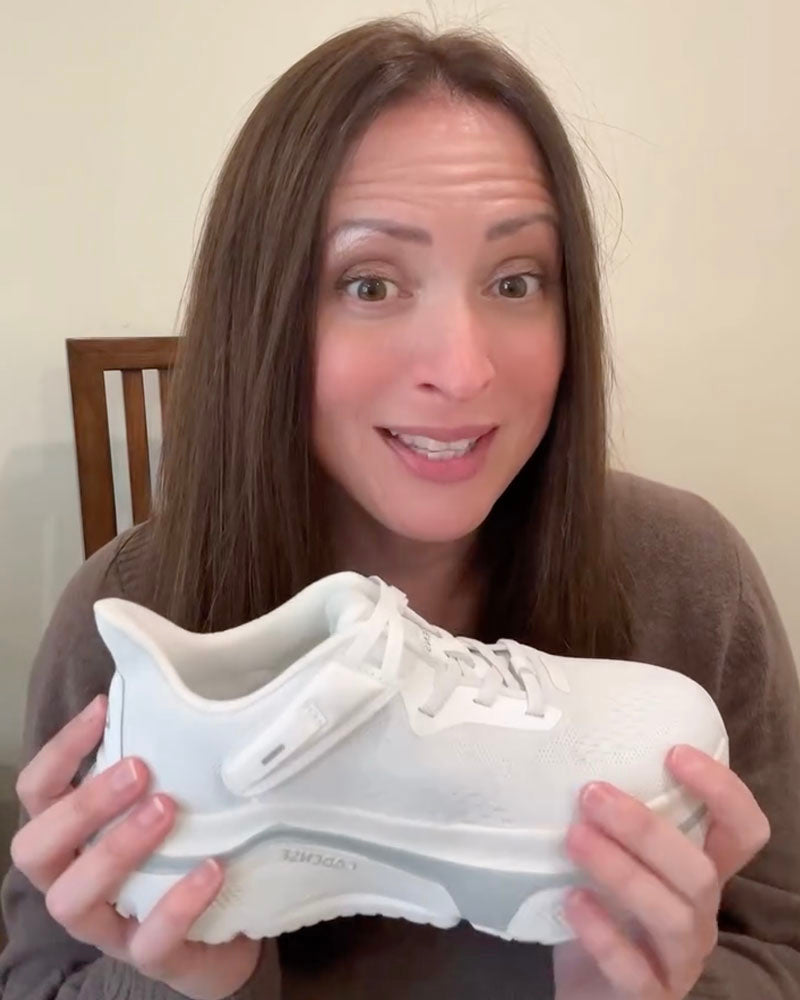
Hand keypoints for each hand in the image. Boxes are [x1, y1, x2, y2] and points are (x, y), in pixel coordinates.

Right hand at [11, 695, 262, 999]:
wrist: (230, 932)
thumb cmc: (185, 853)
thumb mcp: (165, 805)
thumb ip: (159, 764)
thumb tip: (169, 690)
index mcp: (74, 840)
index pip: (38, 793)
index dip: (60, 751)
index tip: (103, 707)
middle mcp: (76, 882)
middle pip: (37, 849)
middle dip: (82, 805)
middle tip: (138, 769)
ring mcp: (108, 926)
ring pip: (73, 900)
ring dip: (116, 849)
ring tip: (167, 808)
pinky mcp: (153, 958)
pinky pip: (151, 941)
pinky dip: (178, 903)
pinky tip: (210, 868)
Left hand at [553, 744, 770, 998]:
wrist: (583, 987)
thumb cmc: (600, 908)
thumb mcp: (615, 860)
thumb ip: (610, 820)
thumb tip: (564, 752)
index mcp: (699, 875)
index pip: (742, 831)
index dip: (723, 791)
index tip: (675, 752)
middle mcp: (699, 916)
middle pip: (701, 873)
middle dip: (646, 829)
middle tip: (591, 793)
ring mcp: (678, 961)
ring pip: (672, 917)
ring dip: (622, 871)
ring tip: (574, 838)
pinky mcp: (647, 996)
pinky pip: (635, 970)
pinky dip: (604, 934)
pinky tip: (572, 901)